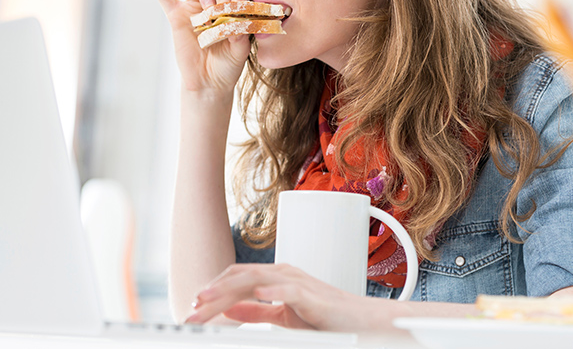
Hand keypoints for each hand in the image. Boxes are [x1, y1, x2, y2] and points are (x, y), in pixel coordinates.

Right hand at [153, 0, 251, 97]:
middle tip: (224, 7)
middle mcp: (215, 4)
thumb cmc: (228, 64)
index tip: (241, 6)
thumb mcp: (241, 50)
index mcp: (233, 9)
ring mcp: (195, 8)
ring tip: (210, 9)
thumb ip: (241, 35)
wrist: (210, 81)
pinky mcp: (176, 16)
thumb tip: (237, 23)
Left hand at [185, 263, 375, 331]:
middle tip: (191, 310)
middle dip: (213, 292)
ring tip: (209, 299)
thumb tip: (229, 308)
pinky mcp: (312, 295)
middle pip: (240, 277)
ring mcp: (298, 282)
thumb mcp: (282, 314)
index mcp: (276, 278)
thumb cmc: (325, 316)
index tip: (193, 308)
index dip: (213, 291)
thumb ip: (257, 311)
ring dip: (229, 289)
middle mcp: (284, 274)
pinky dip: (270, 290)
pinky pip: (288, 290)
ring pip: (256, 278)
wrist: (359, 320)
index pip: (237, 279)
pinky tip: (255, 294)